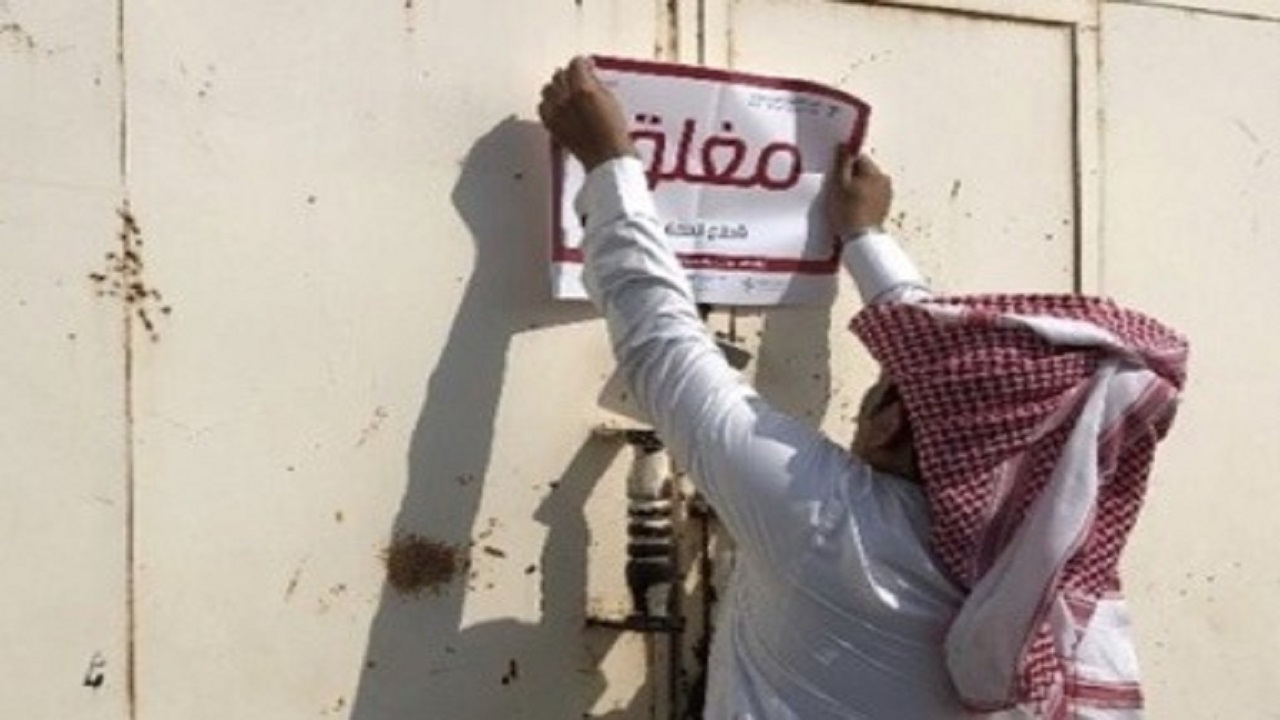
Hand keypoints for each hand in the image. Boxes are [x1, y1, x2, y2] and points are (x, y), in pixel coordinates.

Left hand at [538, 57, 635, 171]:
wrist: (606, 157)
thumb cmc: (614, 133)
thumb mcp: (611, 100)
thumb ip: (596, 84)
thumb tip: (588, 76)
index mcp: (583, 88)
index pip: (576, 64)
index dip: (583, 64)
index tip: (587, 67)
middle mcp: (566, 97)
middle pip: (559, 75)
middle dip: (569, 75)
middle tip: (578, 80)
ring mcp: (556, 111)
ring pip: (548, 89)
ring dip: (557, 88)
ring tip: (567, 93)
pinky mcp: (551, 124)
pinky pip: (543, 107)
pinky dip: (549, 104)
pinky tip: (559, 107)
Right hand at [826, 146, 891, 236]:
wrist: (861, 238)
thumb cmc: (848, 210)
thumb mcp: (839, 184)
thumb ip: (842, 163)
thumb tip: (844, 145)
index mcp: (874, 172)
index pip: (858, 157)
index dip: (845, 167)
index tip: (837, 179)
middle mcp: (884, 180)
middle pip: (864, 170)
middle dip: (852, 177)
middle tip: (840, 193)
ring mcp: (887, 194)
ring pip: (868, 182)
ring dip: (858, 188)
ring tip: (847, 203)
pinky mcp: (885, 206)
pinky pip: (872, 195)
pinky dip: (864, 198)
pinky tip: (855, 209)